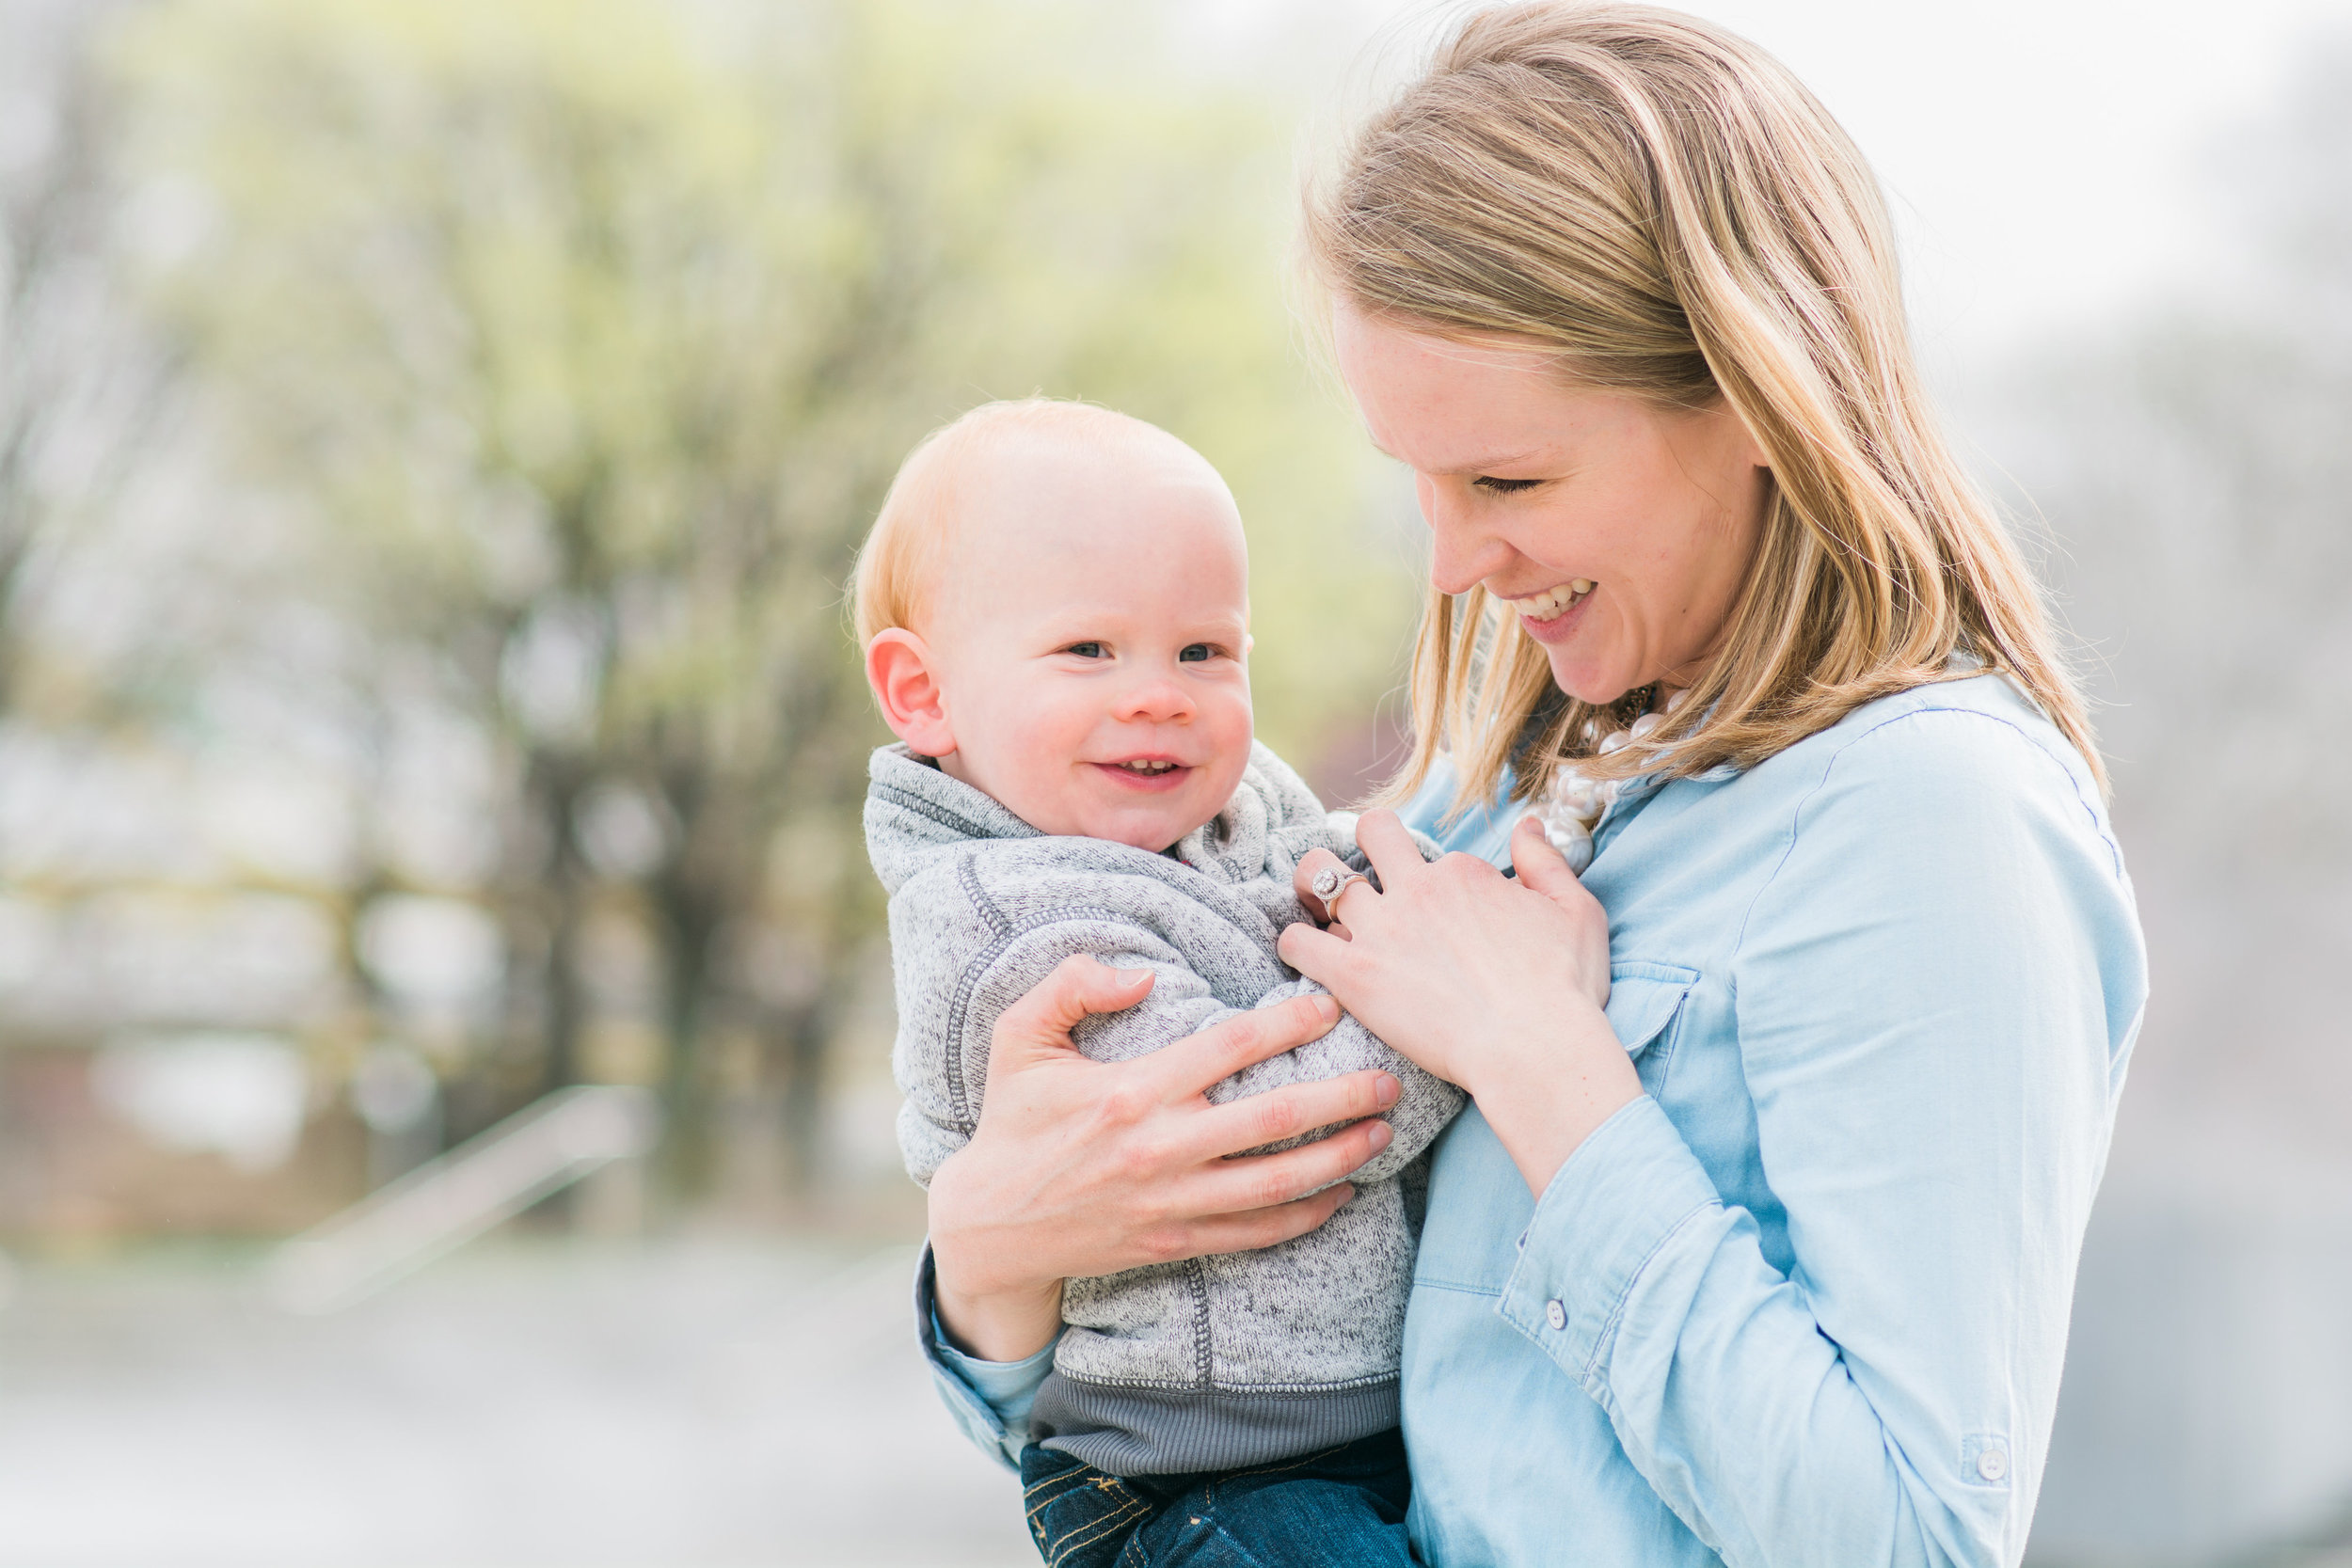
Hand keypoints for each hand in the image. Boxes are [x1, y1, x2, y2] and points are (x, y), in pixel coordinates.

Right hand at [928, 954, 1403, 1362]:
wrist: (988, 1224)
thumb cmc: (1012, 1121)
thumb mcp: (1018, 1038)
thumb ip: (1070, 986)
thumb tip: (1139, 972)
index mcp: (1130, 1091)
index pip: (1229, 1047)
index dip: (1287, 1022)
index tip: (1328, 1007)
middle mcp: (1160, 1148)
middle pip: (1274, 1119)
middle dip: (1342, 1096)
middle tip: (1389, 1078)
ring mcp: (1172, 1202)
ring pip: (1277, 1182)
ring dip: (1338, 1157)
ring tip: (1380, 1132)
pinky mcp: (1175, 1242)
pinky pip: (1256, 1233)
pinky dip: (1304, 1216)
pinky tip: (1340, 1194)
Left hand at [1280, 810, 1635, 1194]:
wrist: (1535, 1048)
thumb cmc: (1564, 989)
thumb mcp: (1576, 912)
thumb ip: (1546, 862)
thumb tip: (1527, 825)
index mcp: (1464, 873)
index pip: (1432, 856)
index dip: (1435, 882)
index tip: (1442, 915)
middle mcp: (1417, 888)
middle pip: (1370, 832)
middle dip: (1361, 843)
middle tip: (1360, 875)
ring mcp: (1381, 929)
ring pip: (1318, 875)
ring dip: (1312, 884)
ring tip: (1316, 906)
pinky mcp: (1354, 975)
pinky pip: (1296, 941)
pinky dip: (1294, 944)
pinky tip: (1308, 957)